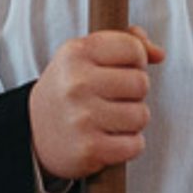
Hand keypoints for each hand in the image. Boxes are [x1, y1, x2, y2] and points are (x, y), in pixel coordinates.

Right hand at [30, 26, 163, 182]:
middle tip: (115, 97)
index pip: (132, 48)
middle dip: (135, 93)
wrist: (33, 130)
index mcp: (76, 53)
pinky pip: (135, 144)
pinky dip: (129, 144)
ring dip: (133, 120)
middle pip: (141, 83)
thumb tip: (158, 53)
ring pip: (141, 115)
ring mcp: (81, 117)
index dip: (136, 60)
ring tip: (112, 118)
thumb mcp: (85, 55)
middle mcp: (76, 83)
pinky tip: (111, 138)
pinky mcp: (89, 149)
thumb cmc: (68, 88)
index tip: (123, 69)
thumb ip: (124, 43)